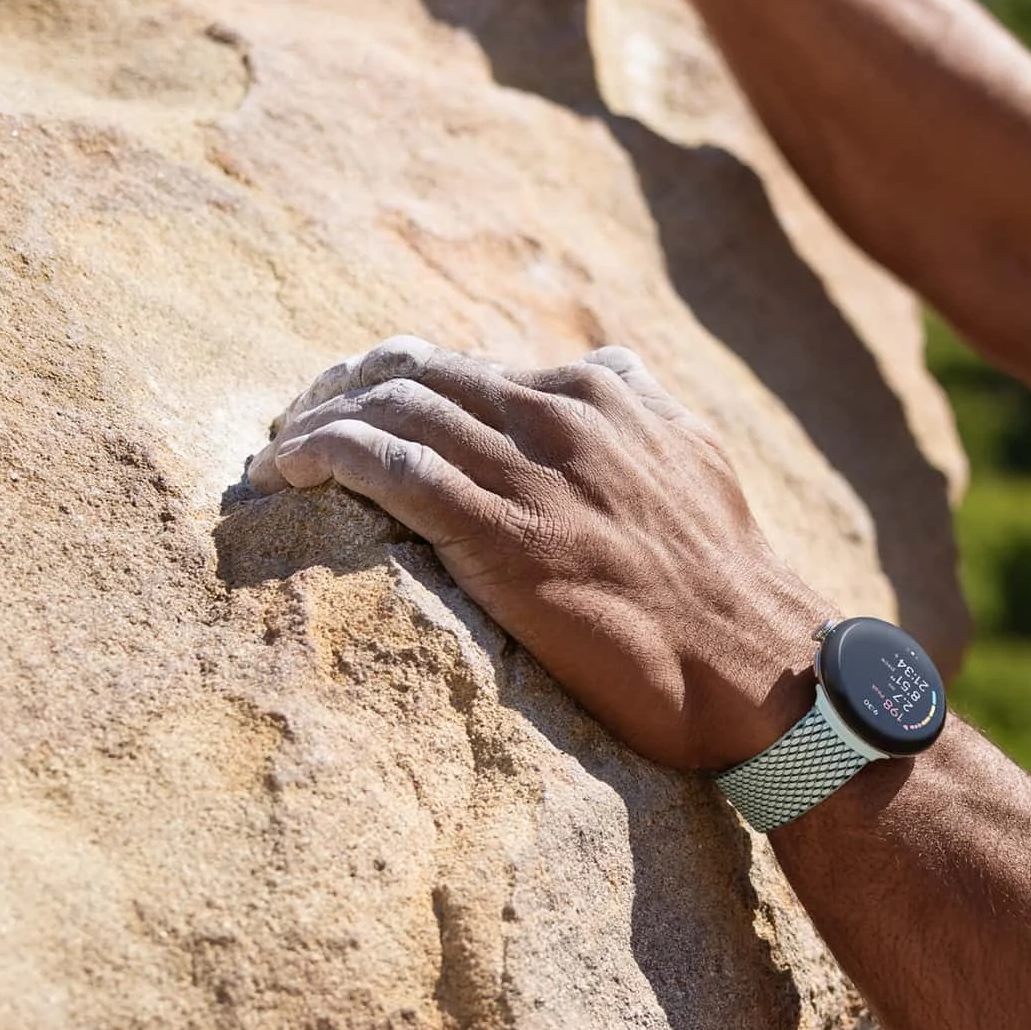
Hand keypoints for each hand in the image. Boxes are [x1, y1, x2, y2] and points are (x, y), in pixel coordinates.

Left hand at [244, 337, 831, 770]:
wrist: (754, 664)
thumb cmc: (726, 582)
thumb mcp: (698, 460)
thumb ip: (644, 409)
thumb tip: (611, 366)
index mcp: (601, 393)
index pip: (468, 364)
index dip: (397, 381)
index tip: (357, 408)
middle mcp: (558, 415)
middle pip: (414, 371)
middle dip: (339, 389)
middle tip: (295, 425)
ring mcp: (528, 472)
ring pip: (389, 408)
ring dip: (313, 421)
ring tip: (276, 451)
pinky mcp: (499, 533)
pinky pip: (384, 466)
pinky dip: (317, 457)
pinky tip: (279, 473)